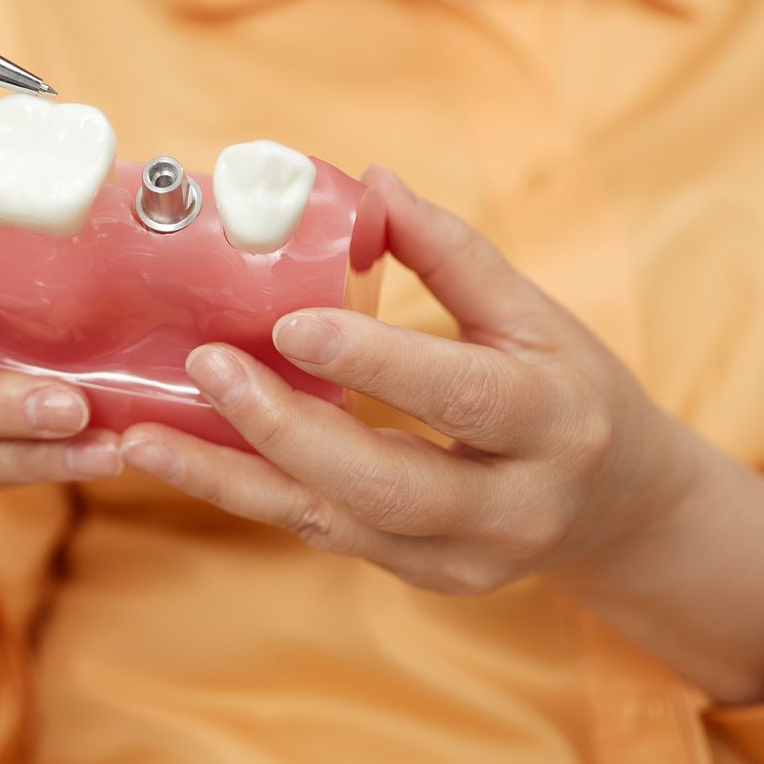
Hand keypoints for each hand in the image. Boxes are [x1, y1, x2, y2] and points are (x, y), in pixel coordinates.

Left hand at [120, 167, 763, 703]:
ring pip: (333, 524)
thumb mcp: (534, 314)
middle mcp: (511, 505)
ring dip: (232, 480)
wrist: (617, 506)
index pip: (460, 394)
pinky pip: (320, 533)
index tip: (290, 323)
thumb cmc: (570, 387)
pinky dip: (247, 494)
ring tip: (146, 437)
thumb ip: (453, 254)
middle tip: (205, 367)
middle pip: (385, 482)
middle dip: (284, 429)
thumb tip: (369, 185)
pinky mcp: (419, 578)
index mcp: (553, 421)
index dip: (375, 362)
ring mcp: (461, 558)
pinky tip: (179, 459)